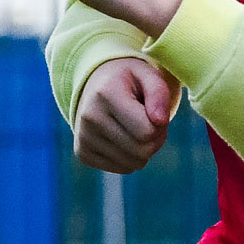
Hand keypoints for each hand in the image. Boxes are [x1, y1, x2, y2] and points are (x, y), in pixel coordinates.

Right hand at [73, 56, 180, 175]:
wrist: (94, 86)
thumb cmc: (128, 81)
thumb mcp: (148, 75)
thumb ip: (159, 93)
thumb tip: (160, 121)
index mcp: (105, 94)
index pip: (147, 132)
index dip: (161, 125)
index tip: (155, 113)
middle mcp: (89, 117)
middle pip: (142, 151)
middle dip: (155, 140)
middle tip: (151, 123)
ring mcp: (83, 138)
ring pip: (134, 164)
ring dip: (144, 150)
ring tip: (137, 130)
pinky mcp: (82, 153)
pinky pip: (124, 169)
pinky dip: (131, 157)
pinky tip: (124, 139)